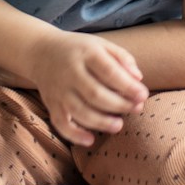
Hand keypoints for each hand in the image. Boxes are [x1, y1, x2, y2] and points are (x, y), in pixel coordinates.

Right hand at [25, 31, 147, 146]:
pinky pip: (61, 123)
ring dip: (101, 122)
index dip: (128, 86)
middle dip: (119, 105)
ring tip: (119, 125)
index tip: (143, 95)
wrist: (41, 52)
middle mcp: (70, 72)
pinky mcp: (51, 103)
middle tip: (136, 109)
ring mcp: (59, 89)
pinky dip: (75, 135)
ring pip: (79, 111)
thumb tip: (138, 78)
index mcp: (86, 53)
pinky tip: (91, 140)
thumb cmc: (79, 50)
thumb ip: (122, 58)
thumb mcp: (101, 45)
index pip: (109, 71)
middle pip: (96, 94)